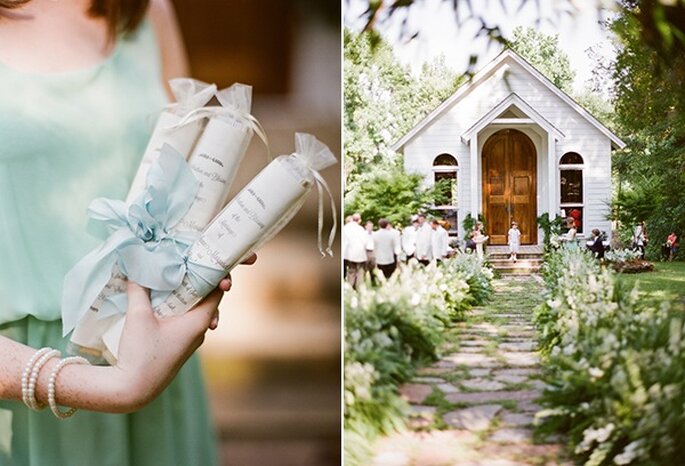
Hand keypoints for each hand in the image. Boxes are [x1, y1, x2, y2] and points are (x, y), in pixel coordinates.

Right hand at [113, 253, 256, 410]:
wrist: (132, 391)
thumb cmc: (140, 355)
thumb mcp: (138, 317)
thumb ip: (139, 290)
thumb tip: (136, 269)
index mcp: (199, 322)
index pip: (218, 291)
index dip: (215, 273)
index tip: (207, 259)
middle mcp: (201, 331)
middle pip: (208, 298)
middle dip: (199, 281)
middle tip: (187, 264)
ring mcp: (191, 341)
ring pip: (197, 310)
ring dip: (188, 295)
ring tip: (175, 280)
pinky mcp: (180, 347)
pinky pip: (187, 321)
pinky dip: (180, 308)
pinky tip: (164, 302)